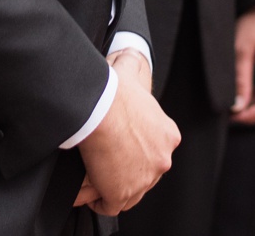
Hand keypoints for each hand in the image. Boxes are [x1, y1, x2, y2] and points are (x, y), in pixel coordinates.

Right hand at [74, 53, 179, 215]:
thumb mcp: (128, 71)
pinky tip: (87, 190)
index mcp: (167, 135)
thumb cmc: (113, 90)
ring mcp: (144, 180)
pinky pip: (109, 205)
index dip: (133, 149)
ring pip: (127, 190)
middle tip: (101, 159)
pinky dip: (96, 200)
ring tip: (91, 174)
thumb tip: (129, 49)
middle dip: (122, 169)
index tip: (117, 145)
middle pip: (142, 172)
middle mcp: (161, 159)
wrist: (100, 108)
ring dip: (108, 184)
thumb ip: (132, 63)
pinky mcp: (122, 193)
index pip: (153, 149)